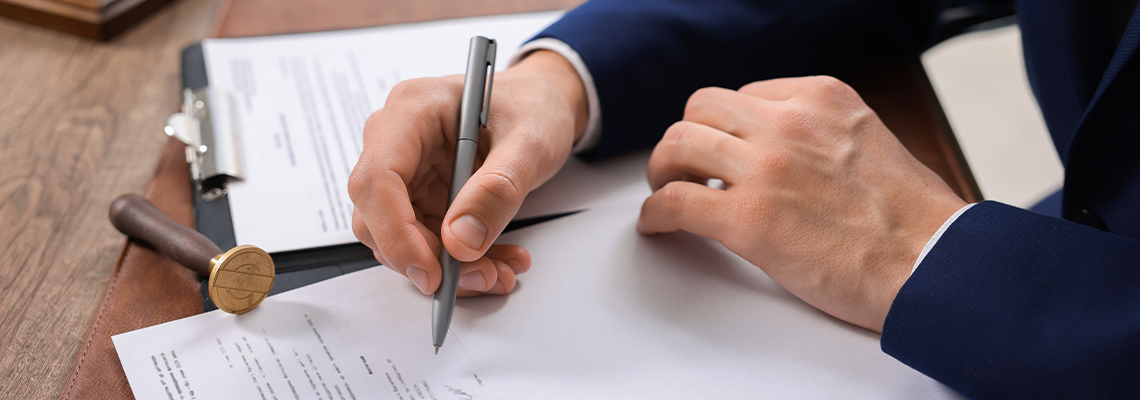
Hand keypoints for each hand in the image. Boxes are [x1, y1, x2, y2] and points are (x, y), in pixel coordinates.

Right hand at [349, 51, 587, 295]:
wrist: (544, 104)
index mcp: (413, 109)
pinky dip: (460, 262)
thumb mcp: (530, 144)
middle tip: (481, 275)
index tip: (431, 272)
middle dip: (428, 259)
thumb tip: (461, 241)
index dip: (396, 233)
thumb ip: (497, 190)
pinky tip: (497, 260)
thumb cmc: (534, 106)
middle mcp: (397, 141)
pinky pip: (425, 242)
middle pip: (379, 217)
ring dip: (449, 268)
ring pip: (401, 239)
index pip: (377, 179)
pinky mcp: (421, 196)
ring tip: (500, 270)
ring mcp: (407, 171)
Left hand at [637, 76, 966, 331]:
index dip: (726, 128)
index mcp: (820, 99)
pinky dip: (656, 214)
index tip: (721, 150)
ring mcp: (766, 170)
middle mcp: (788, 124)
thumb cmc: (912, 219)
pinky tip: (658, 225)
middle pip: (700, 109)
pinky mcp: (748, 220)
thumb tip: (777, 153)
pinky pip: (675, 202)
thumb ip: (817, 135)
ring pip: (678, 145)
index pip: (743, 95)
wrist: (933, 263)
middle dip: (686, 139)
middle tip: (680, 167)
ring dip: (662, 170)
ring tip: (665, 191)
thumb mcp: (866, 141)